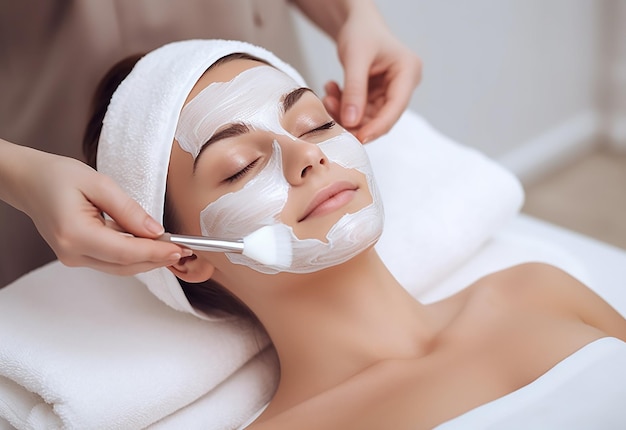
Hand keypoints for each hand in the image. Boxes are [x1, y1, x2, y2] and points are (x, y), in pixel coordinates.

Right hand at [11, 147, 189, 274]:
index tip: (180, 248)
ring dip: (148, 259)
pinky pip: (112, 260)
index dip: (156, 253)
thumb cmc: (57, 176)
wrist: (28, 181)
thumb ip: (129, 210)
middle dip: (157, 259)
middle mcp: (72, 252)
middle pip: (125, 265)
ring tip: (174, 248)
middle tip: (185, 250)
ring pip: (120, 267)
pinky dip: (134, 255)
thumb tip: (156, 231)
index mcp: (74, 234)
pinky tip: (151, 245)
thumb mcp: (98, 183)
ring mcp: (73, 257)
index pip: (125, 252)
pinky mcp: (78, 255)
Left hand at [322, 6, 421, 142]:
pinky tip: (331, 90)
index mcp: (408, 72)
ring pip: (368, 117)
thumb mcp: (355, 57)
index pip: (395, 108)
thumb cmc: (361, 32)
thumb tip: (352, 122)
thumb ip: (354, 89)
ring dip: (345, 112)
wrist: (356, 23)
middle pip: (382, 117)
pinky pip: (360, 111)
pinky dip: (343, 105)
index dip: (377, 127)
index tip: (358, 138)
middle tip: (330, 109)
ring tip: (327, 96)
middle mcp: (403, 85)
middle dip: (355, 119)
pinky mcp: (377, 96)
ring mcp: (390, 92)